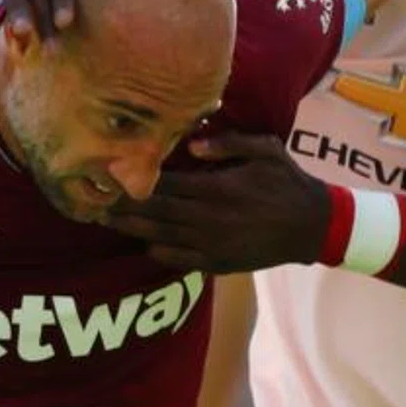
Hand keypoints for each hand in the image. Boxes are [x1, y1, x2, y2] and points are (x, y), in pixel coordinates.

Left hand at [107, 132, 330, 272]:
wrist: (313, 226)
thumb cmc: (288, 181)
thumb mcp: (265, 150)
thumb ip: (228, 143)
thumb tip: (190, 144)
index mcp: (218, 189)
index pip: (166, 185)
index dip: (135, 182)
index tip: (110, 176)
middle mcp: (210, 218)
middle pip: (156, 213)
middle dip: (123, 207)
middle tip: (92, 200)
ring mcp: (213, 244)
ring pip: (163, 237)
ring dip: (133, 230)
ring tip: (106, 221)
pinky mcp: (219, 262)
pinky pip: (182, 260)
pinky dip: (161, 253)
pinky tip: (145, 245)